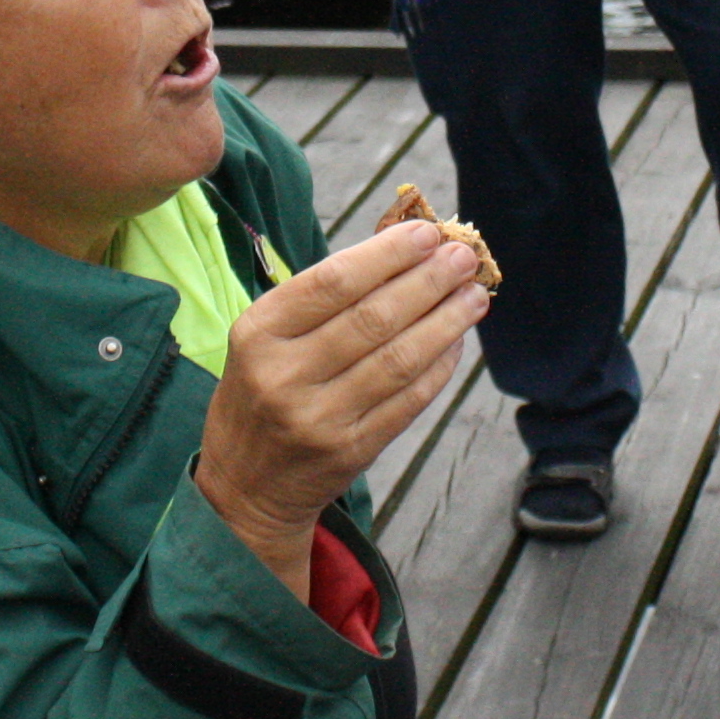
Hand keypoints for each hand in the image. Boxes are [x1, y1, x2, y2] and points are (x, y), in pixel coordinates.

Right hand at [197, 220, 491, 594]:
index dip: (386, 254)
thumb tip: (405, 251)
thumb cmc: (262, 390)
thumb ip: (324, 297)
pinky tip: (456, 341)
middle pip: (373, 318)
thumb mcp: (266, 337)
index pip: (333, 282)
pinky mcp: (351, 451)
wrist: (245, 484)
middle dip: (428, 281)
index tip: (426, 233)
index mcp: (258, 332)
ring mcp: (319, 418)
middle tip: (464, 257)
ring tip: (474, 295)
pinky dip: (439, 367)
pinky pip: (409, 400)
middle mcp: (284, 375)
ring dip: (446, 322)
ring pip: (399, 359)